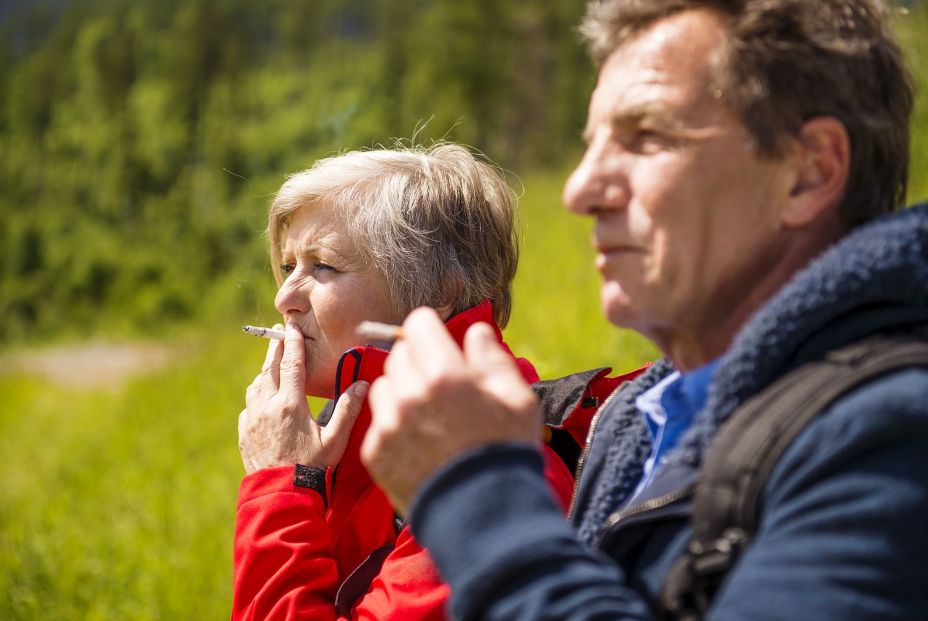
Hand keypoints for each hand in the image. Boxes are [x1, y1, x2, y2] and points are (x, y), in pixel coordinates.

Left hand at [238, 321, 366, 473]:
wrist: (281, 495)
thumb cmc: (312, 468)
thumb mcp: (335, 440)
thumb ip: (348, 409)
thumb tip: (363, 384)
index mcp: (291, 405)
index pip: (292, 365)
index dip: (293, 343)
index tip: (291, 327)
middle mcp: (268, 407)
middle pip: (270, 369)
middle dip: (276, 349)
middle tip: (279, 334)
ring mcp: (253, 420)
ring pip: (256, 386)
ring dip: (265, 371)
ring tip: (273, 364)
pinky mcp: (245, 433)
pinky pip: (249, 406)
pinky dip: (257, 395)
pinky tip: (263, 398)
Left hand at [361, 307, 540, 514]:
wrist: (484, 518)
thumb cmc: (505, 452)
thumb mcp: (516, 398)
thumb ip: (492, 357)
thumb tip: (475, 332)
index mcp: (444, 373)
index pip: (418, 323)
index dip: (432, 330)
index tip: (440, 344)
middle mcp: (409, 393)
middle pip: (399, 354)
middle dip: (419, 361)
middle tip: (440, 385)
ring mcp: (388, 424)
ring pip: (384, 385)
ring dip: (402, 391)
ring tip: (428, 416)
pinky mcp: (375, 452)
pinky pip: (378, 422)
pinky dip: (393, 426)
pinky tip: (419, 443)